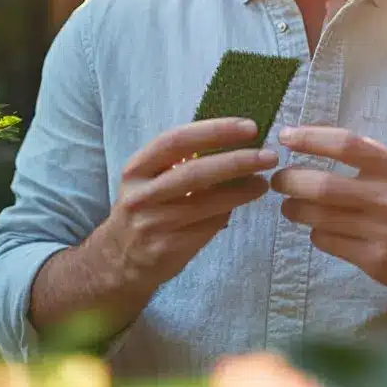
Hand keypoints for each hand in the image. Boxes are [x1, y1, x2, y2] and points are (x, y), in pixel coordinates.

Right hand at [92, 117, 276, 297]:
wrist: (119, 259)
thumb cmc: (144, 208)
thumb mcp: (148, 179)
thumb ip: (179, 160)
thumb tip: (231, 140)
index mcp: (136, 169)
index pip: (177, 140)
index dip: (214, 131)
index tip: (249, 127)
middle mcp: (142, 194)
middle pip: (195, 172)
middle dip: (237, 161)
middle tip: (268, 156)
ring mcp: (154, 223)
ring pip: (207, 202)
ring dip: (241, 190)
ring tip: (263, 181)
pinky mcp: (168, 248)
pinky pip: (208, 226)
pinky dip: (229, 211)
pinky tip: (242, 203)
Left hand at [271, 126, 386, 316]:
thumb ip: (373, 159)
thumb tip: (318, 140)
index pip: (345, 145)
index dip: (310, 138)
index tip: (285, 137)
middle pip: (322, 184)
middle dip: (289, 180)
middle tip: (278, 179)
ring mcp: (382, 232)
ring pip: (318, 216)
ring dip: (295, 209)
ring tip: (290, 205)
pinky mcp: (374, 262)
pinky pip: (327, 242)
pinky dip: (316, 233)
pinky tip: (320, 230)